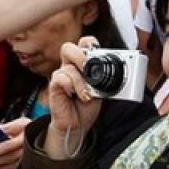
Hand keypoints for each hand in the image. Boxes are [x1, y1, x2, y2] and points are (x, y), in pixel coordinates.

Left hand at [0, 117, 29, 168]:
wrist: (46, 137)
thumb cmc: (31, 128)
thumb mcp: (20, 123)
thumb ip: (7, 127)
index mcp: (23, 135)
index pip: (5, 145)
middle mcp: (25, 147)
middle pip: (5, 155)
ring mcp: (26, 157)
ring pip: (8, 163)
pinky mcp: (26, 163)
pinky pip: (12, 168)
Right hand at [43, 40, 104, 154]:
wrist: (78, 124)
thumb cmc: (88, 106)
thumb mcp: (101, 90)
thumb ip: (103, 78)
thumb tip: (113, 70)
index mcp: (82, 64)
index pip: (83, 44)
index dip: (90, 43)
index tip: (97, 51)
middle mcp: (70, 67)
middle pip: (68, 47)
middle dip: (80, 56)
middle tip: (88, 68)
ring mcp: (61, 76)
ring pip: (68, 67)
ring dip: (80, 82)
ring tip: (86, 95)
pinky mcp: (54, 86)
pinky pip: (60, 78)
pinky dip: (70, 85)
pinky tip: (73, 94)